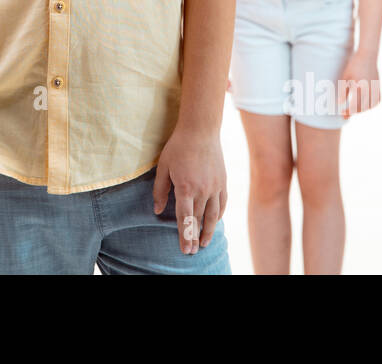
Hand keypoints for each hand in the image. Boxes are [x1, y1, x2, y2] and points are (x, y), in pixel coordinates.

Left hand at [152, 128, 226, 254]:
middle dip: (195, 237)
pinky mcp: (223, 181)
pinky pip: (222, 203)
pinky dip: (219, 215)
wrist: (201, 130)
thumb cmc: (178, 147)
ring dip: (208, 230)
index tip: (186, 249)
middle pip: (198, 220)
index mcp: (185, 187)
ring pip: (213, 215)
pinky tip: (215, 222)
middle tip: (193, 251)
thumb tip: (158, 210)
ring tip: (205, 243)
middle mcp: (202, 190)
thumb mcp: (163, 167)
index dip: (185, 236)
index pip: (185, 219)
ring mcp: (215, 186)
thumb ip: (160, 190)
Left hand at [337, 49, 380, 119]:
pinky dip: (371, 105)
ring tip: (354, 109)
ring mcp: (375, 89)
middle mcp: (368, 89)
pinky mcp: (379, 88)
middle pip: (362, 107)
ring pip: (370, 106)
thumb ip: (343, 91)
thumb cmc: (353, 66)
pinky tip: (364, 105)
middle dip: (354, 112)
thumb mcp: (345, 77)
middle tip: (346, 114)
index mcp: (359, 86)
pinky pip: (376, 101)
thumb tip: (340, 103)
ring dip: (362, 110)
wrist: (367, 56)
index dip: (348, 112)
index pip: (354, 105)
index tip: (342, 114)